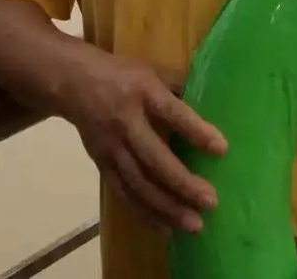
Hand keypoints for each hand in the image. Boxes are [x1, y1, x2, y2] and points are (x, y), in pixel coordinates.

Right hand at [59, 47, 226, 232]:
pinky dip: (144, 213)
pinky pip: (124, 193)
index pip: (172, 113)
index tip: (222, 149)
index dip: (196, 131)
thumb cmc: (123, 74)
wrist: (74, 82)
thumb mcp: (152, 70)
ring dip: (167, 207)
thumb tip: (214, 105)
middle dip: (183, 183)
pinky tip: (166, 227)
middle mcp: (126, 122)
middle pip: (155, 157)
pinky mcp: (101, 164)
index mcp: (143, 91)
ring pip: (139, 183)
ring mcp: (111, 147)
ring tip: (193, 224)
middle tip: (210, 201)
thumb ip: (180, 86)